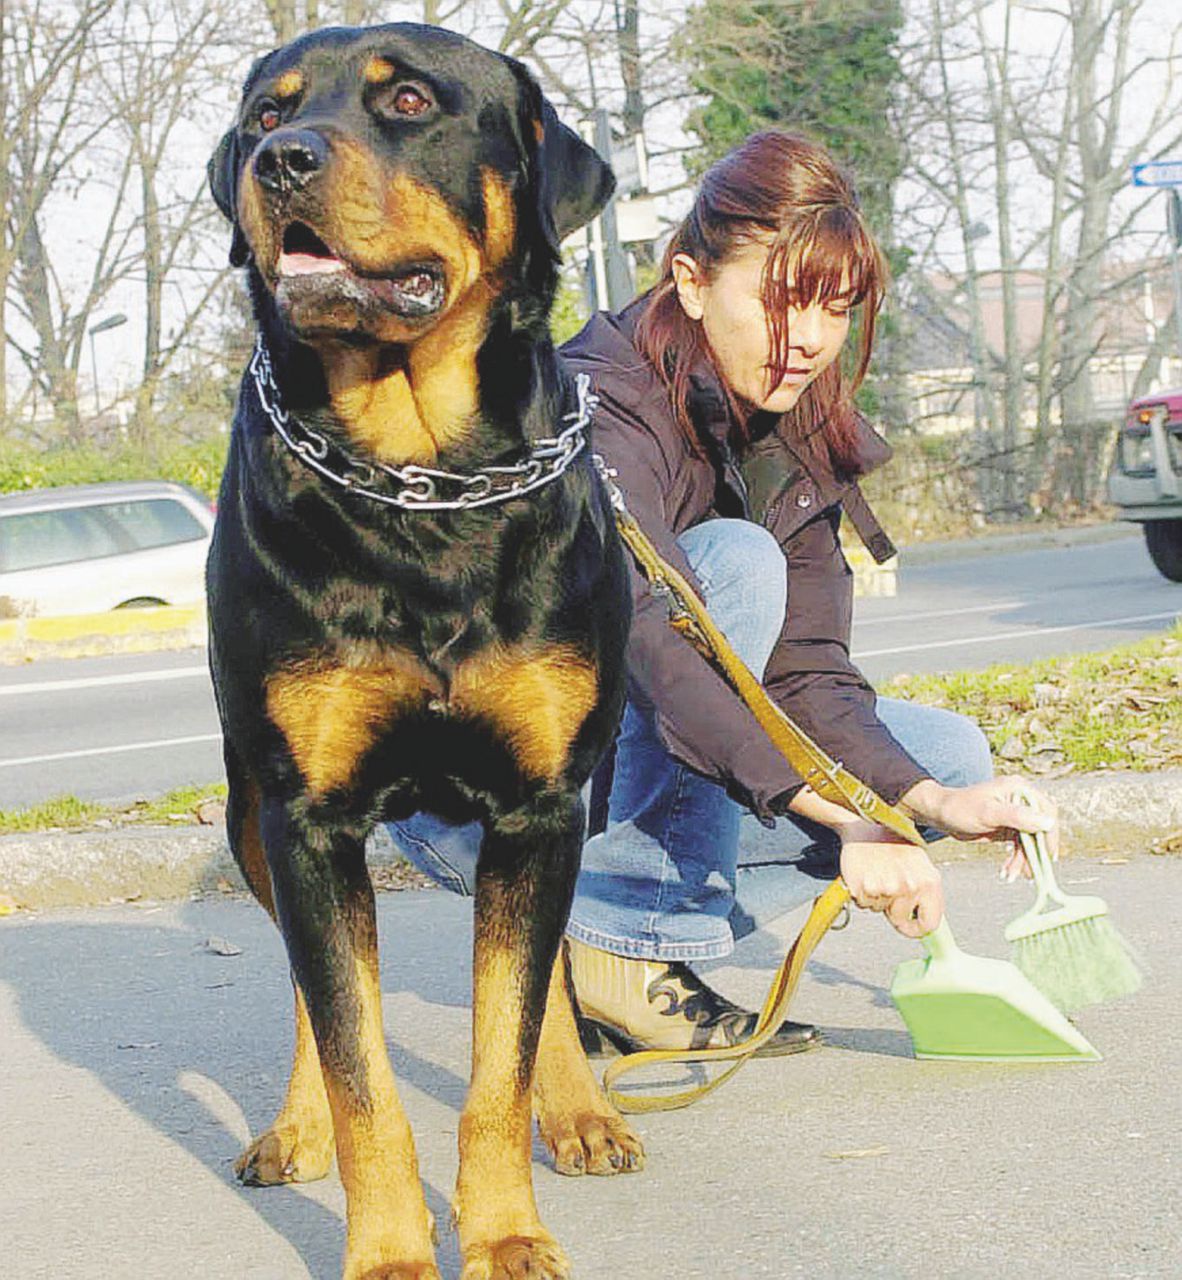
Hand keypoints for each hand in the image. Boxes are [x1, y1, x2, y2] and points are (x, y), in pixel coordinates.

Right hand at [838, 822, 943, 938]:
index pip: (930, 924)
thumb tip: (928, 924)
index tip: (910, 927)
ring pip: (879, 911)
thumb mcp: (920, 865)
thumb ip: (926, 894)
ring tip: (878, 874)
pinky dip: (862, 894)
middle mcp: (910, 886)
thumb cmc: (894, 845)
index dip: (917, 929)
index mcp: (929, 881)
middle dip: (893, 910)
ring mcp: (887, 888)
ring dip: (877, 899)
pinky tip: (866, 874)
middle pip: (900, 920)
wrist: (867, 826)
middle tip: (888, 886)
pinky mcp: (865, 887)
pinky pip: (864, 904)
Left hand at [901, 777, 1058, 881]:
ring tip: (1011, 875)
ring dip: (1024, 860)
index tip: (1047, 857)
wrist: (940, 814)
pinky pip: (1021, 845)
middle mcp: (1022, 799)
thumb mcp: (988, 813)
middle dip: (1035, 852)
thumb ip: (1017, 816)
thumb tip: (1049, 822)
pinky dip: (1017, 859)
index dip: (1050, 835)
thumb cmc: (960, 808)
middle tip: (1029, 873)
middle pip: (1040, 829)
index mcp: (1020, 789)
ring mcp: (1017, 814)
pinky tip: (1008, 871)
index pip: (1046, 812)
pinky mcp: (1010, 827)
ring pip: (1031, 841)